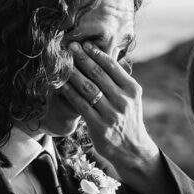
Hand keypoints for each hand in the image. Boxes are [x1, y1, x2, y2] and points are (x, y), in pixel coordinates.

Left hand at [61, 42, 161, 185]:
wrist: (133, 150)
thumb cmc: (128, 120)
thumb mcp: (131, 100)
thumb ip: (119, 82)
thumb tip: (102, 59)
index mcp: (132, 90)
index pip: (112, 67)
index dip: (96, 54)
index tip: (84, 44)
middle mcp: (123, 100)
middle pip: (98, 74)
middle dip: (82, 58)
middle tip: (70, 46)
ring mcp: (111, 114)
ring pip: (88, 88)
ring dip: (73, 73)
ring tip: (62, 63)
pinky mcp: (99, 126)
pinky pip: (80, 105)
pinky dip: (69, 93)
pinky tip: (60, 84)